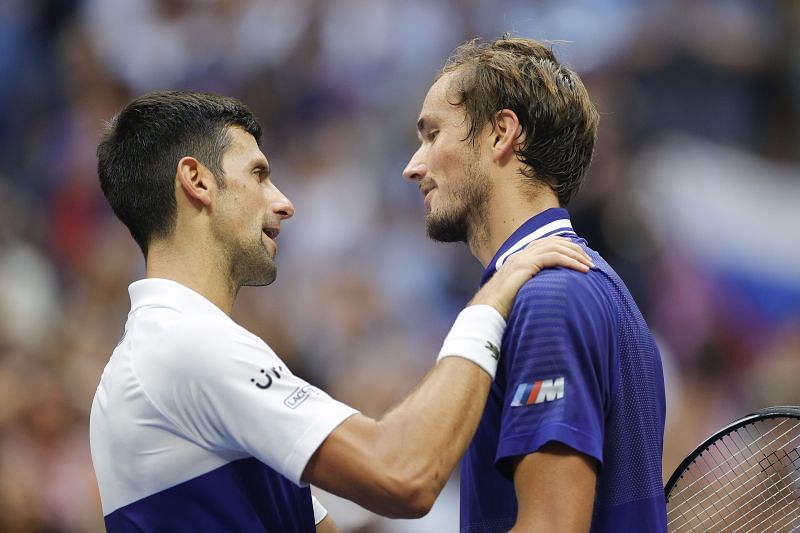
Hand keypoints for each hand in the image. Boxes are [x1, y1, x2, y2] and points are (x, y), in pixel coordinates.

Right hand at [469, 237, 592, 318]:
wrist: (487, 311)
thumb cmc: (502, 308)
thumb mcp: (520, 293)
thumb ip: (531, 287)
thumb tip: (547, 294)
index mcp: (519, 258)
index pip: (546, 243)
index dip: (566, 247)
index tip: (581, 257)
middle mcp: (520, 254)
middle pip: (553, 241)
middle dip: (575, 250)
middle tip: (590, 262)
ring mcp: (522, 257)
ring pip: (556, 247)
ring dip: (576, 255)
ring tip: (590, 266)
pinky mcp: (525, 265)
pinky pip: (553, 257)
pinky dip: (571, 261)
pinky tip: (582, 270)